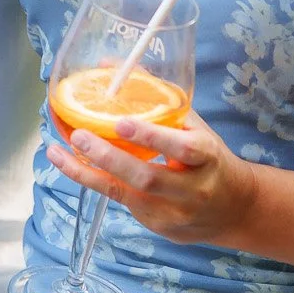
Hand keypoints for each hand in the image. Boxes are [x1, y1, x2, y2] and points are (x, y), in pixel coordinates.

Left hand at [47, 113, 262, 249]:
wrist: (235, 208)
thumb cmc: (210, 158)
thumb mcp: (194, 125)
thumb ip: (156, 97)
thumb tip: (110, 64)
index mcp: (207, 158)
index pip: (181, 149)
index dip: (151, 137)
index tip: (121, 122)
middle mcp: (194, 190)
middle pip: (148, 179)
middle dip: (109, 159)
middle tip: (78, 137)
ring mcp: (176, 214)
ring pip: (128, 197)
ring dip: (88, 175)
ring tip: (58, 154)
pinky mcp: (160, 228)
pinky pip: (124, 205)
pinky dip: (97, 183)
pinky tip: (74, 166)